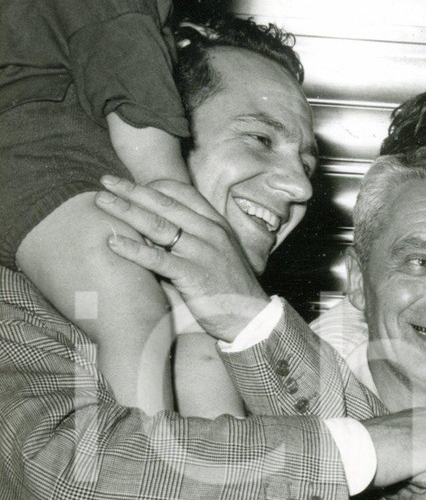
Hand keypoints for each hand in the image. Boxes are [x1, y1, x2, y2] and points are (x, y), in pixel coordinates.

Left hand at [95, 176, 268, 340]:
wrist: (251, 318)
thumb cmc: (230, 289)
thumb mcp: (218, 254)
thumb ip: (195, 240)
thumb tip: (159, 233)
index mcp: (217, 224)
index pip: (183, 193)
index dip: (153, 185)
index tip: (129, 182)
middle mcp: (210, 232)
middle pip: (164, 203)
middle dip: (131, 190)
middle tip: (106, 181)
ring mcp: (202, 252)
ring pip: (157, 225)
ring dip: (126, 210)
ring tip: (101, 201)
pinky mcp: (193, 274)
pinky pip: (157, 258)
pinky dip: (132, 248)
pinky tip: (113, 241)